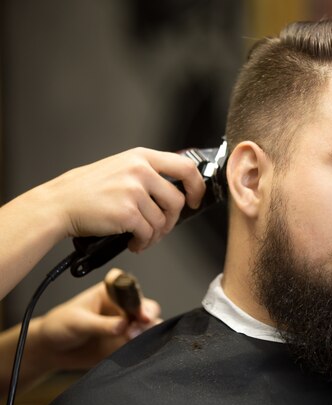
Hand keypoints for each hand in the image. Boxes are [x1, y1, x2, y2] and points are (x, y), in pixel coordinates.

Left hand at [31, 269, 161, 370]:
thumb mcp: (78, 322)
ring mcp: (126, 324)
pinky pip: (141, 343)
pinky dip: (143, 346)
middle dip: (147, 315)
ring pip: (148, 325)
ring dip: (146, 331)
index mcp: (110, 292)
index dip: (137, 295)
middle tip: (140, 325)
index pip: (130, 287)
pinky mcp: (125, 342)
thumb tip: (123, 325)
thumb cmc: (60, 326)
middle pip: (145, 306)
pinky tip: (137, 349)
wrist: (52, 351)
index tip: (138, 309)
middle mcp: (122, 306)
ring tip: (132, 338)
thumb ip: (101, 324)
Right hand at [37, 147, 205, 251]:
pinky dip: (144, 243)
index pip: (185, 167)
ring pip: (162, 221)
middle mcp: (140, 170)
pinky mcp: (127, 213)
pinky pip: (148, 233)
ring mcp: (134, 191)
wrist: (58, 204)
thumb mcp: (120, 167)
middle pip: (176, 200)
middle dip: (171, 220)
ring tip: (142, 238)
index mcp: (141, 157)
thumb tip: (174, 191)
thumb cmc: (87, 190)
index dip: (197, 186)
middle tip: (161, 228)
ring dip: (155, 235)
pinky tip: (134, 243)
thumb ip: (147, 173)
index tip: (194, 199)